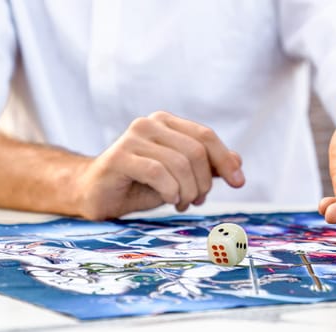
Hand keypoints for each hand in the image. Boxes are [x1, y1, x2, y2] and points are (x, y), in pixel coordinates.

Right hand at [74, 111, 244, 219]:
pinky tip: (168, 200)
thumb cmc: (139, 184)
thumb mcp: (179, 177)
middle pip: (196, 151)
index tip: (239, 182)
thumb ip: (205, 167)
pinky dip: (170, 191)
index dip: (225, 159)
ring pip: (179, 163)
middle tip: (197, 200)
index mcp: (166, 123)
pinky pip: (158, 172)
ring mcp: (133, 138)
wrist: (96, 193)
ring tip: (181, 203)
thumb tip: (237, 161)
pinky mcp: (119, 156)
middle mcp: (150, 124)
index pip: (205, 136)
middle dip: (203, 182)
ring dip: (187, 191)